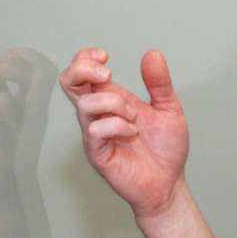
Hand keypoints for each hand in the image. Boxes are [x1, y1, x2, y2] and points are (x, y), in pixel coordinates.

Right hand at [59, 48, 188, 217]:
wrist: (169, 183)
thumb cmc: (165, 150)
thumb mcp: (169, 109)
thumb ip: (159, 83)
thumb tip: (152, 54)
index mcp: (111, 100)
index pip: (82, 72)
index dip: (85, 58)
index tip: (106, 57)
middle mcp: (98, 115)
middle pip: (68, 82)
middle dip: (83, 69)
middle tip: (108, 75)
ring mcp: (95, 134)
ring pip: (85, 105)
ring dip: (113, 104)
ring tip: (135, 118)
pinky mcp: (97, 154)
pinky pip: (95, 130)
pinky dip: (116, 125)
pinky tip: (132, 132)